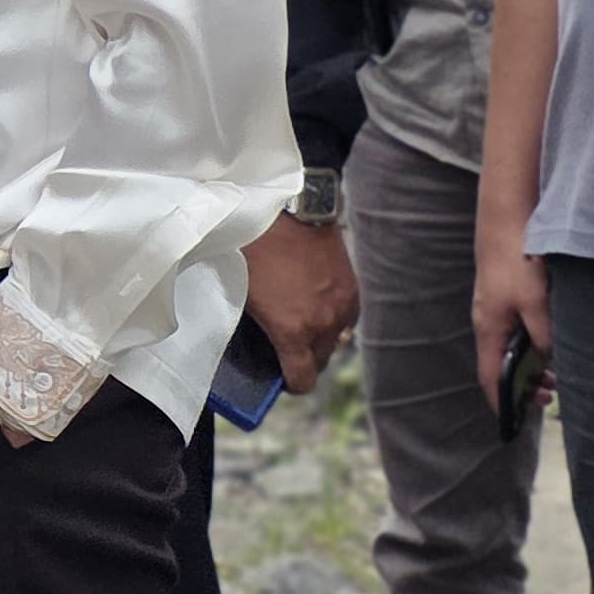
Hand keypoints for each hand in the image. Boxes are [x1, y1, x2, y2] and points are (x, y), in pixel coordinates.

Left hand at [241, 216, 360, 392]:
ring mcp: (342, 307)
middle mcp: (324, 325)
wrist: (287, 209)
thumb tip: (257, 344)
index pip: (302, 380)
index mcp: (293, 330)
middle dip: (303, 361)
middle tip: (284, 348)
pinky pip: (346, 319)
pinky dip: (333, 319)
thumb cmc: (253, 249)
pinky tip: (315, 306)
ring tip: (299, 324)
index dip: (290, 384)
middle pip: (320, 364)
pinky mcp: (352, 289)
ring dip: (319, 340)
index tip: (280, 377)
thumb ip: (255, 325)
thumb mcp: (241, 290)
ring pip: (336, 341)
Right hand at [471, 198, 552, 408]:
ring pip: (511, 350)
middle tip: (552, 397)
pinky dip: (533, 347)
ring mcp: (496, 311)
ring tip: (558, 376)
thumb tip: (551, 359)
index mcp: (489, 330)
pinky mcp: (505, 298)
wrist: (507, 222)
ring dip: (531, 366)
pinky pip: (516, 333)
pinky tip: (552, 344)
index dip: (501, 402)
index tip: (517, 421)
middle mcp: (488, 323)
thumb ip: (544, 335)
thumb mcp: (536, 303)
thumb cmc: (518, 262)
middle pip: (500, 367)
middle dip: (522, 387)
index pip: (490, 378)